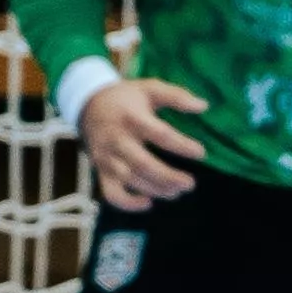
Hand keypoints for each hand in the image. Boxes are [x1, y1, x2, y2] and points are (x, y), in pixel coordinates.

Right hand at [76, 74, 210, 208]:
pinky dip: (129, 204)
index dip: (181, 145)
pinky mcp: (101, 171)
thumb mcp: (150, 88)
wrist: (87, 104)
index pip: (159, 134)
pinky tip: (148, 202)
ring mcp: (106, 157)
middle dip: (168, 177)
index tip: (201, 152)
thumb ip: (177, 96)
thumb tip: (204, 105)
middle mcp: (117, 139)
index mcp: (131, 117)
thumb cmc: (125, 97)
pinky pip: (111, 194)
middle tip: (190, 183)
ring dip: (156, 189)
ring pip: (131, 180)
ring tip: (177, 191)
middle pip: (142, 164)